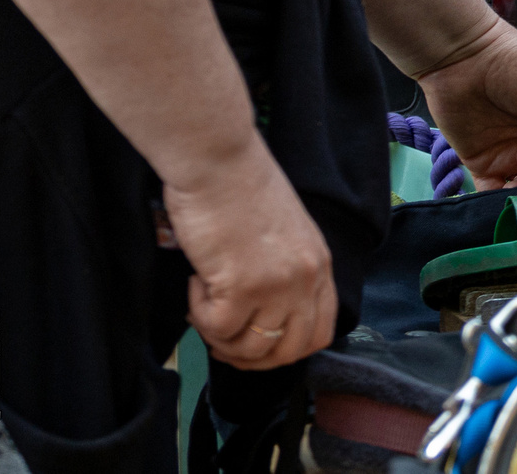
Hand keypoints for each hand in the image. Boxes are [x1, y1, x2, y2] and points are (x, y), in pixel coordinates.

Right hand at [162, 134, 336, 370]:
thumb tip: (263, 312)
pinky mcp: (241, 287)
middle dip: (252, 358)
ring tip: (205, 301)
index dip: (286, 350)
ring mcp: (276, 286)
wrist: (218, 158)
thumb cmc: (241, 185)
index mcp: (319, 263)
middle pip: (289, 352)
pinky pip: (217, 329)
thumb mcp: (284, 232)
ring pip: (250, 348)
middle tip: (223, 338)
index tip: (257, 342)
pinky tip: (196, 282)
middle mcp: (305, 279)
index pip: (320, 332)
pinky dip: (199, 315)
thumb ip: (285, 269)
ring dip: (220, 336)